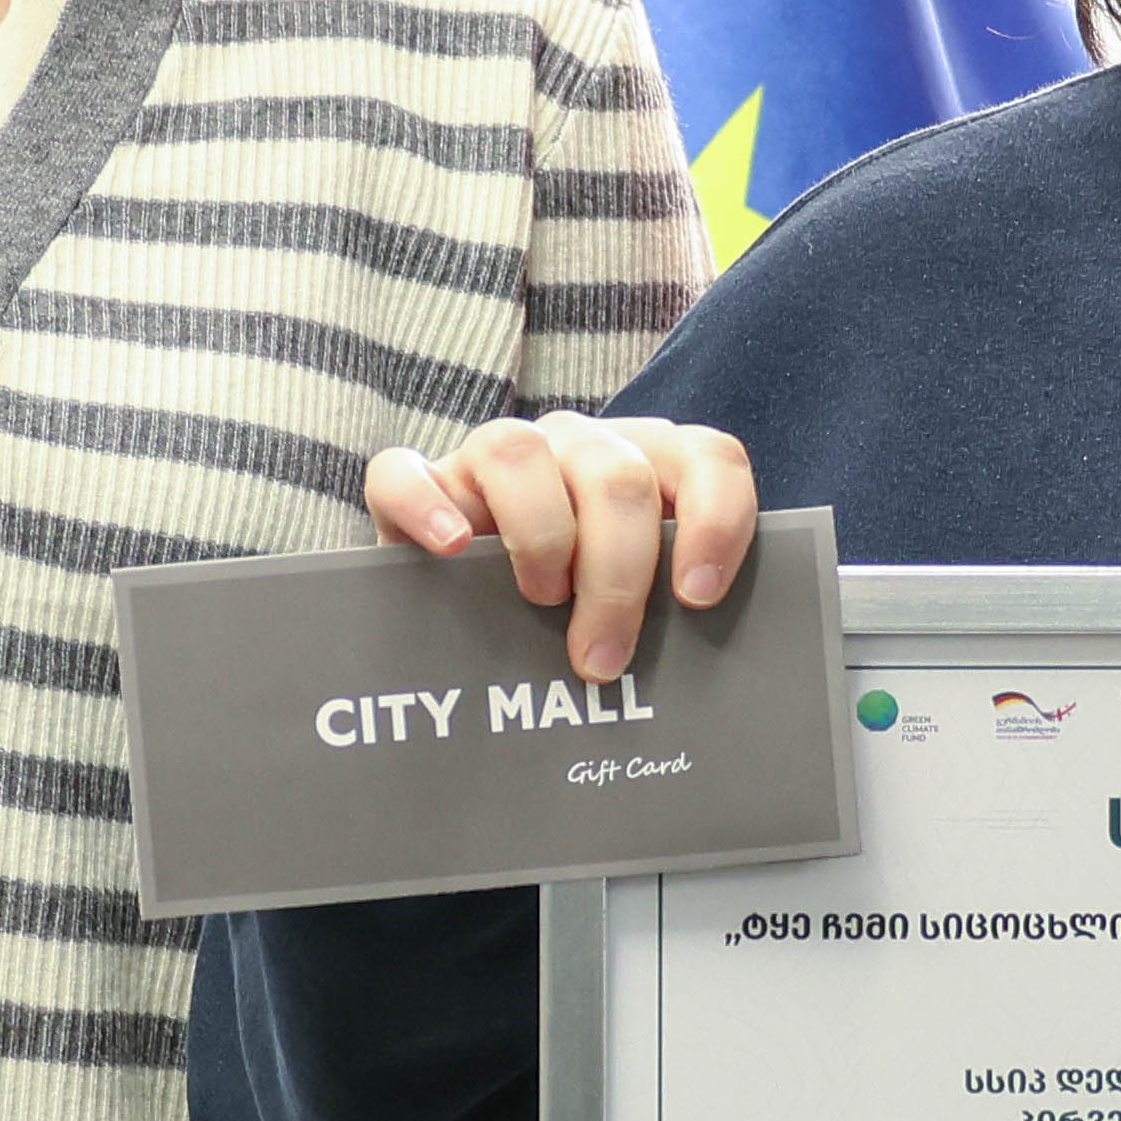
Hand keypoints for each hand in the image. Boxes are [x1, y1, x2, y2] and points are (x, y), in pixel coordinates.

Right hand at [360, 415, 756, 683]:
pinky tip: (450, 549)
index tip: (697, 598)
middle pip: (617, 477)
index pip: (708, 459)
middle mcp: (578, 444)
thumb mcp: (632, 604)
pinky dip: (427, 506)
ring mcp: (496, 453)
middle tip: (604, 658)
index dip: (716, 521)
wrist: (470, 610)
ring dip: (541, 538)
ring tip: (540, 603)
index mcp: (648, 464)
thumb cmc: (576, 612)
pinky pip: (404, 470)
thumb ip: (670, 610)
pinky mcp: (421, 480)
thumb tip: (704, 675)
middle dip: (618, 576)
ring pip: (519, 453)